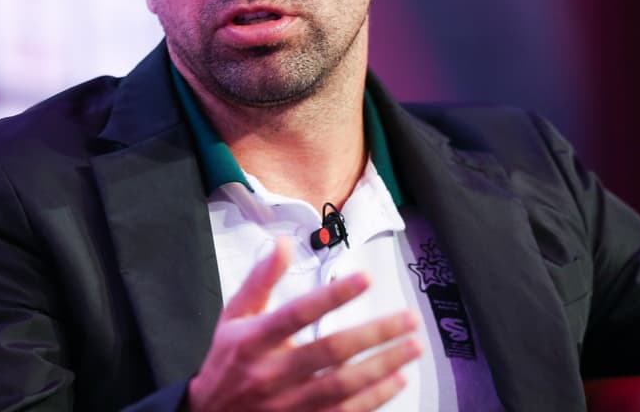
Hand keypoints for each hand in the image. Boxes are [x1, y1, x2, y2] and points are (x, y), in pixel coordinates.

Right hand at [187, 238, 422, 411]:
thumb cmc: (227, 361)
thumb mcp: (234, 316)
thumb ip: (260, 280)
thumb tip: (283, 243)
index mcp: (253, 340)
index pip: (297, 314)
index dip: (333, 296)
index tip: (366, 278)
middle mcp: (271, 373)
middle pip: (329, 351)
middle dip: (374, 334)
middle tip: (409, 318)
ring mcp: (288, 404)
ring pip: (343, 385)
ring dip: (383, 366)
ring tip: (413, 346)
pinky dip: (374, 398)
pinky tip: (398, 380)